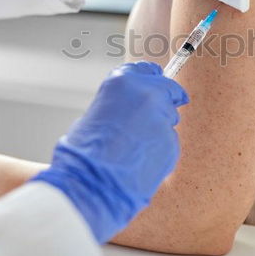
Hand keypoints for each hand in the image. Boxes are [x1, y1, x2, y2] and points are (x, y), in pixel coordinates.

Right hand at [32, 61, 186, 242]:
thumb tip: (131, 108)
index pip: (149, 70)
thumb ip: (120, 104)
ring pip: (169, 120)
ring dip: (158, 131)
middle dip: (163, 103)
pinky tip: (140, 163)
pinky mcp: (171, 143)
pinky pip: (168, 143)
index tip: (159, 84)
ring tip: (133, 150)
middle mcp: (147, 95)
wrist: (89, 185)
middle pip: (168, 92)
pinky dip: (159, 151)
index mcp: (123, 82)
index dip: (154, 79)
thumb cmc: (83, 153)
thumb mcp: (95, 114)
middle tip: (150, 122)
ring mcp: (162, 119)